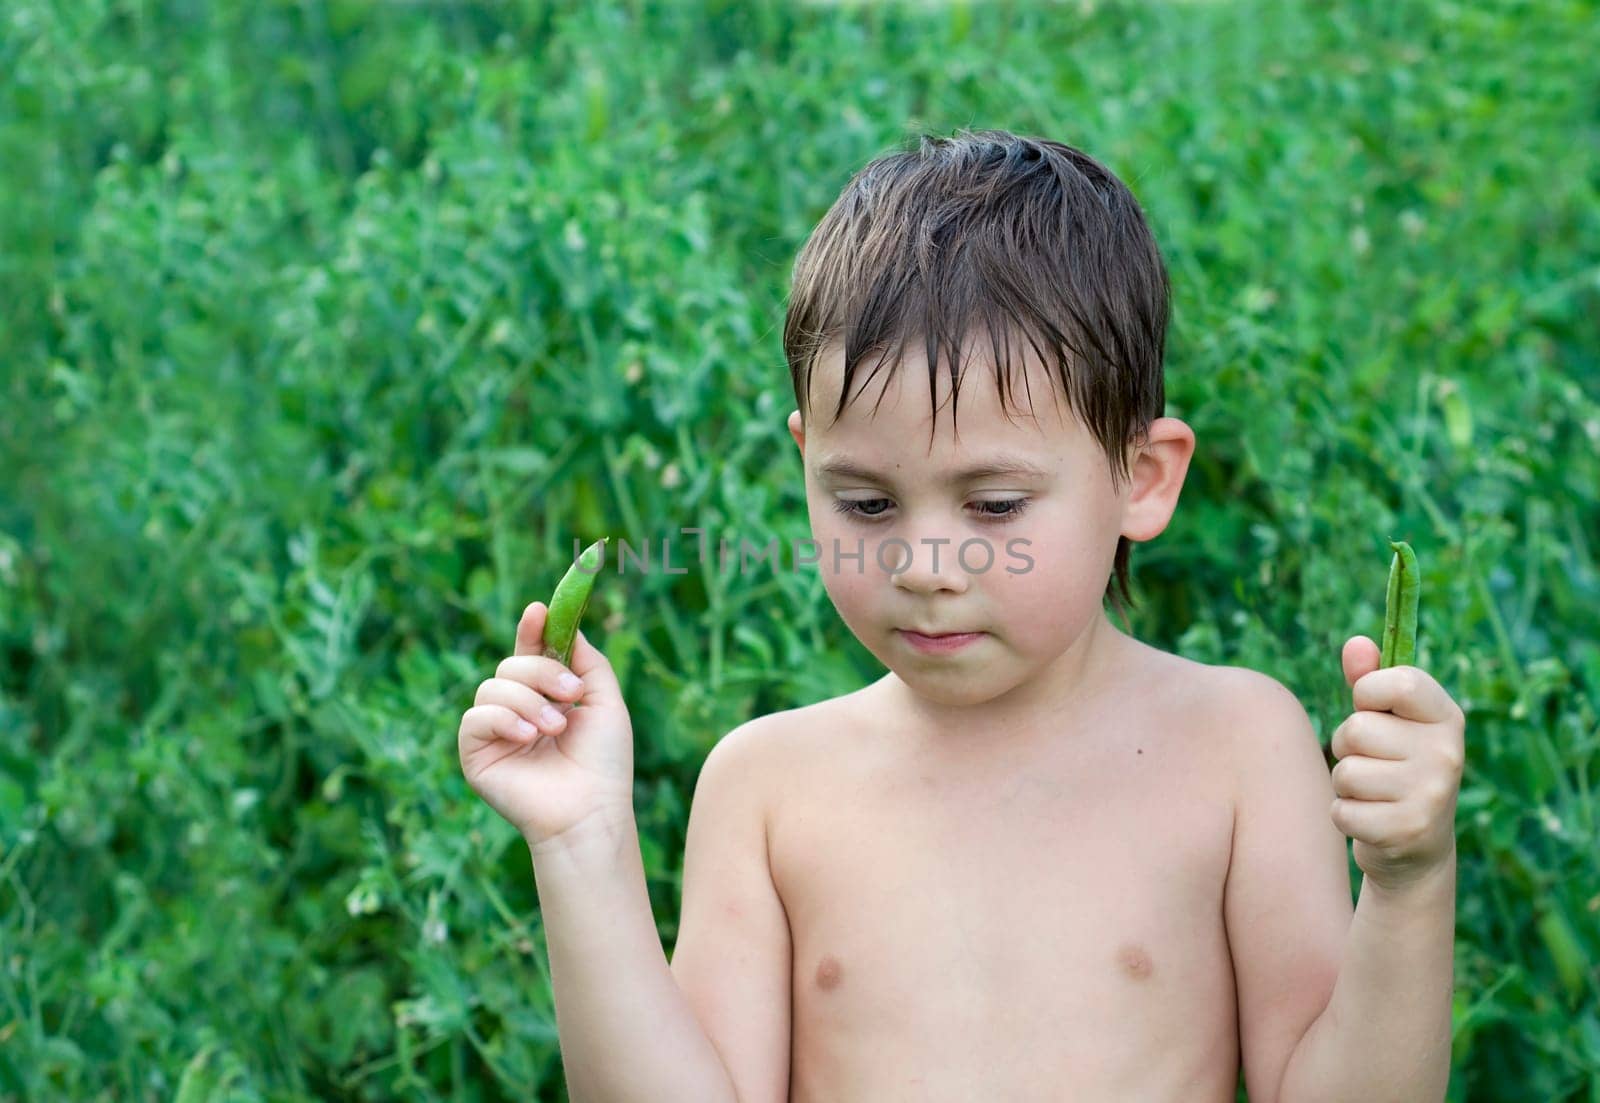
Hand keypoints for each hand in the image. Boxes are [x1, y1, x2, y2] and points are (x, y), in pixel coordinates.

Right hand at [458, 602, 634, 848]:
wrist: (590, 810)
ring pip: (493, 686)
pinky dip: (504, 720)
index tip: (539, 610)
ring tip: (556, 729)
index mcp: (546, 696)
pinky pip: (476, 717)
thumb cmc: (604, 763)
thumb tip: (565, 625)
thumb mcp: (605, 702)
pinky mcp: (475, 754)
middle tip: (572, 696)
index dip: (531, 629)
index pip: (530, 653)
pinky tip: (528, 737)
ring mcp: (494, 732)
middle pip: (511, 664)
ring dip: (529, 702)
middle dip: (543, 672)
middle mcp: (516, 710)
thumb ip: (587, 662)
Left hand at [1329, 636, 1464, 891]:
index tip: (1372, 708)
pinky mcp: (1406, 831)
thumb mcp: (1389, 721)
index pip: (1399, 682)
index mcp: (1447, 718)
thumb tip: (1355, 644)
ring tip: (1374, 794)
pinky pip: (1342, 811)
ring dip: (1346, 785)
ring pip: (1345, 772)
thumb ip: (1370, 680)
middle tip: (1374, 764)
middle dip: (1348, 747)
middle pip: (1356, 729)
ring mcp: (1431, 795)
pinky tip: (1371, 821)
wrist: (1418, 849)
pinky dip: (1345, 816)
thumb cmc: (1394, 767)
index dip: (1368, 692)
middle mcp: (1447, 753)